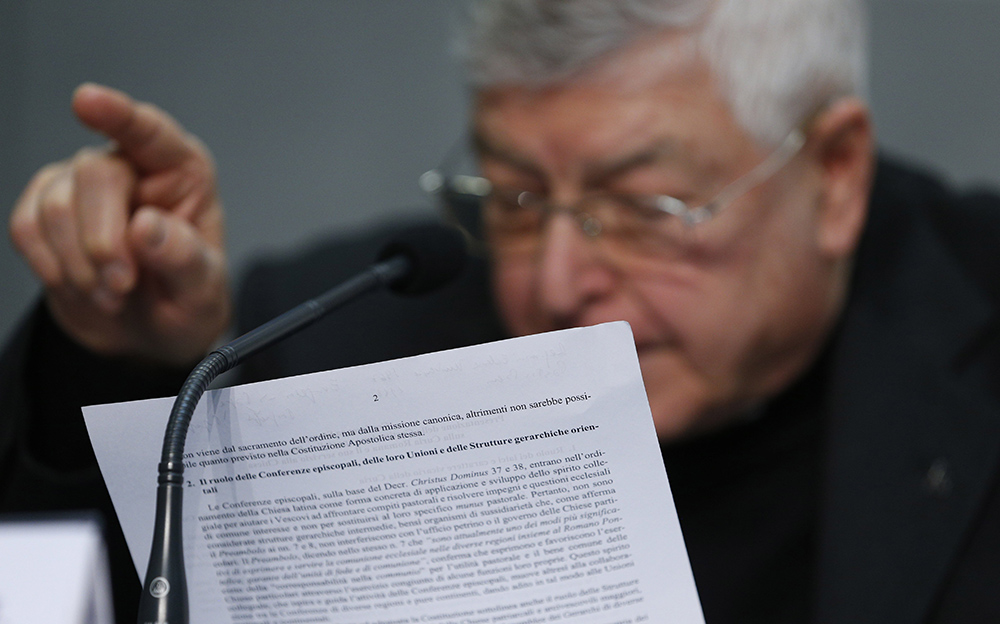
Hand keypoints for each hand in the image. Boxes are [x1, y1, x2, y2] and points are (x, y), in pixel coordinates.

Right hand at [9, 83, 229, 365]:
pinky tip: (82, 285)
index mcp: (182, 172)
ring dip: (79, 265)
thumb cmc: (184, 300)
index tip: (86, 100)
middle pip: (95, 177)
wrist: (147, 333)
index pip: (150, 131)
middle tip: (122, 287)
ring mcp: (81, 183)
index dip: (117, 114)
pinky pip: (26, 228)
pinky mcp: (44, 207)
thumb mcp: (202, 291)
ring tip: (112, 295)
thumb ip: (184, 259)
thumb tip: (148, 227)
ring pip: (56, 206)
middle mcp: (131, 166)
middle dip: (103, 242)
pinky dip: (52, 267)